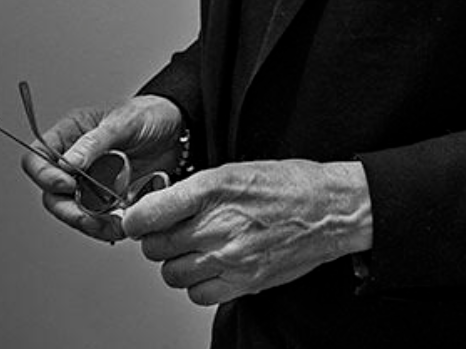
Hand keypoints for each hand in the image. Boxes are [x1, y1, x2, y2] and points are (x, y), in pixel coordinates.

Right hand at [20, 94, 183, 242]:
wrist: (182, 132)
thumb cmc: (151, 115)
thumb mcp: (124, 122)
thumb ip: (94, 142)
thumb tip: (66, 163)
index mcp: (71, 135)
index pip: (37, 158)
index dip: (44, 175)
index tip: (67, 184)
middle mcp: (77, 161)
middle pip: (52, 194)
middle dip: (69, 210)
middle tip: (89, 216)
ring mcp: (92, 183)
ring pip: (74, 213)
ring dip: (90, 223)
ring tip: (113, 223)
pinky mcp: (110, 201)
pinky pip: (99, 221)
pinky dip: (109, 228)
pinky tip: (124, 224)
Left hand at [120, 159, 371, 305]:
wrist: (330, 210)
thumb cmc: (287, 184)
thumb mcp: (235, 169)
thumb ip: (194, 190)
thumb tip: (157, 206)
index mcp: (212, 189)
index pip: (147, 214)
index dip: (135, 219)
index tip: (137, 219)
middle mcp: (217, 226)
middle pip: (154, 247)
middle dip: (155, 239)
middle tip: (168, 231)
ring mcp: (230, 258)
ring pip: (172, 274)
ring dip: (175, 262)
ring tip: (192, 248)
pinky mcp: (244, 282)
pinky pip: (198, 295)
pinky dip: (197, 285)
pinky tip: (209, 267)